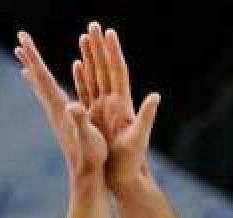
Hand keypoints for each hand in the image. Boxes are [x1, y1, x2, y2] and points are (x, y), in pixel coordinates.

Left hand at [14, 30, 105, 182]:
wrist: (86, 177)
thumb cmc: (91, 157)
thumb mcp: (88, 136)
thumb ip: (80, 121)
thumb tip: (71, 107)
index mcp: (60, 108)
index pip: (43, 77)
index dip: (34, 56)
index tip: (22, 37)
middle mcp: (55, 111)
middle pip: (39, 80)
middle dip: (30, 59)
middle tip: (18, 42)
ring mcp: (58, 118)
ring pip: (42, 90)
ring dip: (34, 73)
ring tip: (24, 61)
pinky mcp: (63, 123)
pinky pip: (51, 99)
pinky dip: (45, 88)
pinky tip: (45, 86)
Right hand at [72, 23, 160, 188]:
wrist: (125, 177)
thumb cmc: (132, 161)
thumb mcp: (140, 138)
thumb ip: (146, 116)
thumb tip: (156, 96)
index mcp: (123, 104)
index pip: (117, 71)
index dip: (113, 52)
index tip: (108, 32)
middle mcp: (114, 103)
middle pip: (105, 68)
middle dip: (99, 46)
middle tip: (92, 25)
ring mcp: (104, 109)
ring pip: (95, 76)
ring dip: (90, 56)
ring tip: (83, 36)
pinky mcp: (96, 117)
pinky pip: (87, 92)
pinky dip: (82, 77)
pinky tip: (77, 65)